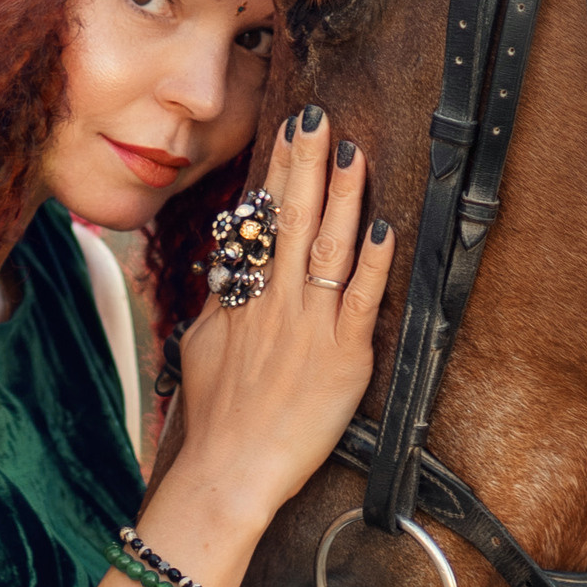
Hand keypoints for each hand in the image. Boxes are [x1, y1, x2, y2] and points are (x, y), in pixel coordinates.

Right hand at [165, 107, 393, 532]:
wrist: (230, 470)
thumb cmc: (216, 417)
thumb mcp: (202, 348)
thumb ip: (222, 303)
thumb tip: (227, 269)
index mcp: (243, 298)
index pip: (263, 221)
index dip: (278, 173)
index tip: (290, 132)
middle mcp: (277, 303)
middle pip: (294, 219)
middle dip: (306, 163)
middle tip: (317, 116)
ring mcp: (311, 327)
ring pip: (329, 248)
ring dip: (343, 196)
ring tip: (351, 152)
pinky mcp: (343, 358)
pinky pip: (362, 300)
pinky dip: (375, 264)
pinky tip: (384, 228)